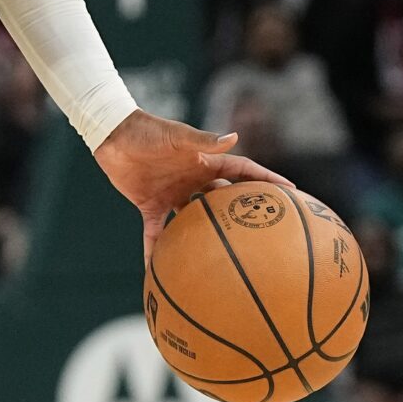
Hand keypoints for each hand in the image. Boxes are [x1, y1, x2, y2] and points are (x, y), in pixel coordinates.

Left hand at [92, 109, 296, 265]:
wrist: (112, 136)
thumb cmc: (147, 131)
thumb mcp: (176, 135)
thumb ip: (203, 140)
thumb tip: (235, 137)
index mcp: (205, 162)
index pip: (243, 172)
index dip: (266, 180)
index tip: (291, 192)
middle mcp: (193, 180)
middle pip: (224, 200)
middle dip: (243, 215)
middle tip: (266, 234)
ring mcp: (173, 194)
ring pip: (194, 222)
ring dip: (204, 239)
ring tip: (222, 262)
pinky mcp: (150, 205)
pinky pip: (156, 233)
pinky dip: (156, 250)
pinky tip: (160, 270)